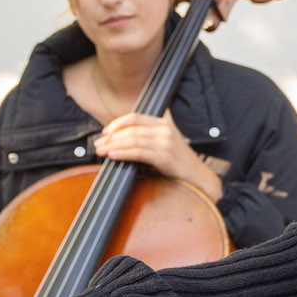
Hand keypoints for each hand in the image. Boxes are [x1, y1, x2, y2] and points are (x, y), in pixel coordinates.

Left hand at [94, 112, 222, 199]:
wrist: (199, 178)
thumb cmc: (179, 165)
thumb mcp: (165, 144)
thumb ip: (148, 137)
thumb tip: (123, 139)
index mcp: (164, 124)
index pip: (135, 117)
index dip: (117, 124)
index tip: (105, 133)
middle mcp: (165, 130)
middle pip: (131, 129)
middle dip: (111, 137)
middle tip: (98, 145)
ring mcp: (165, 142)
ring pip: (132, 139)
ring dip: (113, 146)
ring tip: (102, 152)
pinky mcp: (164, 156)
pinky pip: (138, 152)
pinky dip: (123, 153)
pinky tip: (113, 156)